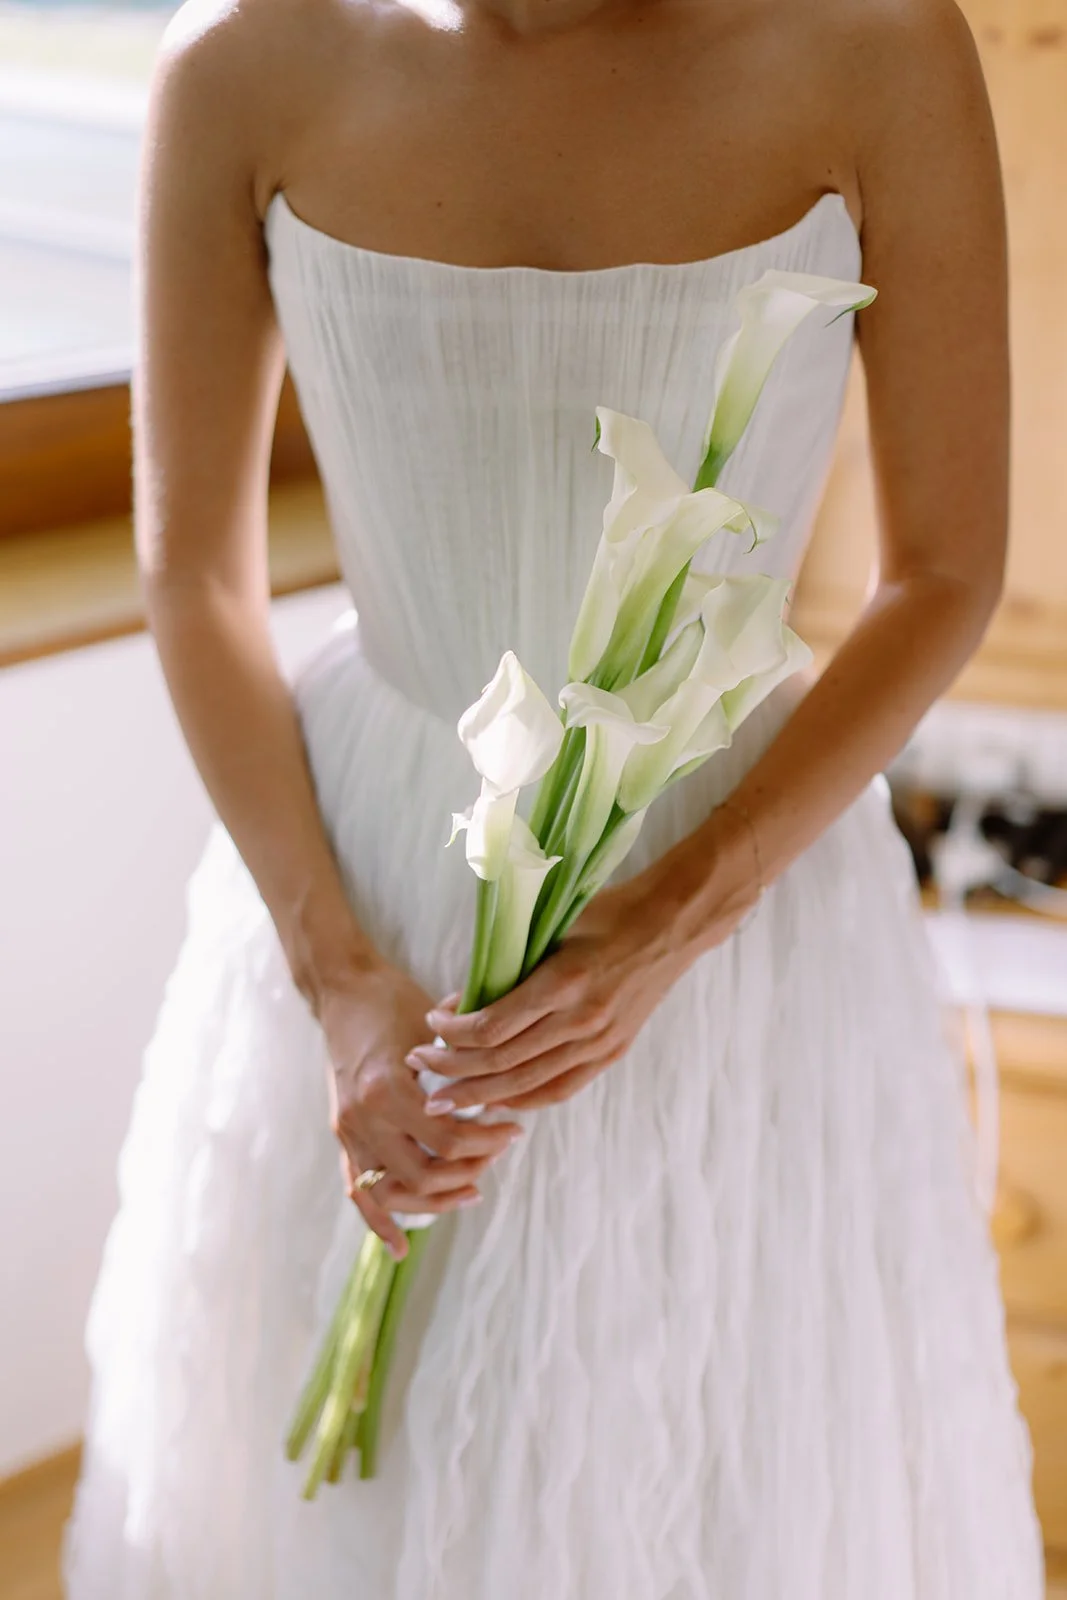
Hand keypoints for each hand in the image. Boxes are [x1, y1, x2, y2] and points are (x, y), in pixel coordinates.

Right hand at [318, 961, 525, 1258]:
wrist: (343, 991)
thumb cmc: (393, 1000)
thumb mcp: (431, 1025)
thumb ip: (460, 1066)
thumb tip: (501, 1093)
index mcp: (388, 1086)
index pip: (448, 1138)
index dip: (487, 1140)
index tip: (514, 1130)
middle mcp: (363, 1114)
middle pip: (424, 1174)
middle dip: (469, 1170)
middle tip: (497, 1153)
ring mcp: (347, 1129)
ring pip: (394, 1191)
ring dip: (435, 1200)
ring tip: (471, 1188)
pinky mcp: (340, 1135)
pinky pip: (358, 1191)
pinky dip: (379, 1223)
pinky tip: (400, 1249)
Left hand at [407, 815, 759, 1113]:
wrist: (669, 924)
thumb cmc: (606, 913)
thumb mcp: (553, 926)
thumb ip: (512, 963)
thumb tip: (464, 998)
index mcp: (563, 982)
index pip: (492, 1027)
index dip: (452, 1034)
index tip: (430, 1023)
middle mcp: (581, 1020)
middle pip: (502, 1064)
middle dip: (453, 1070)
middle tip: (418, 1067)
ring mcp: (599, 1042)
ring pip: (527, 1085)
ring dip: (480, 1093)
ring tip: (444, 1098)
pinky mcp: (611, 1052)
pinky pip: (559, 1088)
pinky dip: (522, 1098)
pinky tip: (496, 1099)